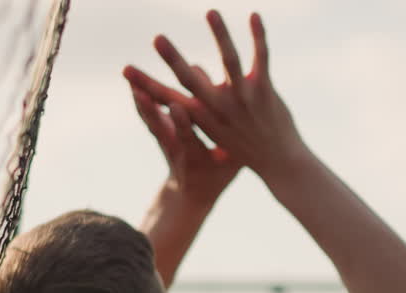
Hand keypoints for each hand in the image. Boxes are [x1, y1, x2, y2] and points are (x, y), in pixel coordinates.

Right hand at [123, 11, 308, 179]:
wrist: (280, 164)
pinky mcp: (265, 93)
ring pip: (230, 61)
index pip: (168, 99)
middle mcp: (220, 109)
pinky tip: (255, 15)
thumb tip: (194, 69)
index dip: (145, 85)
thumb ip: (200, 102)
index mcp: (203, 118)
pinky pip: (261, 58)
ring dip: (221, 35)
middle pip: (191, 81)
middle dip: (173, 60)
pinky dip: (258, 36)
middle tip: (157, 39)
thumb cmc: (245, 147)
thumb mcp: (216, 129)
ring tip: (211, 12)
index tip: (125, 70)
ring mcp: (243, 100)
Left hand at [127, 76, 237, 202]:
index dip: (180, 124)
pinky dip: (140, 100)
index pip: (187, 138)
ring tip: (130, 77)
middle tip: (139, 89)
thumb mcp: (232, 162)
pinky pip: (147, 117)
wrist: (191, 195)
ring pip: (149, 120)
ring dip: (139, 99)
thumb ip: (233, 137)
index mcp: (195, 158)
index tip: (174, 107)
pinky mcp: (160, 136)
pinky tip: (134, 80)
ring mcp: (165, 143)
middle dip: (149, 109)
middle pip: (160, 128)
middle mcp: (176, 150)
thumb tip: (236, 102)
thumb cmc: (218, 175)